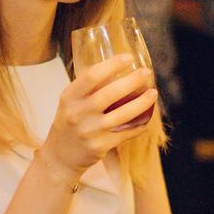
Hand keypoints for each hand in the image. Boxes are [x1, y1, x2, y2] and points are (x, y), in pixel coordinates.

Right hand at [41, 55, 157, 175]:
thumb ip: (88, 89)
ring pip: (122, 115)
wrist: (60, 156)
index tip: (128, 57)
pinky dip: (139, 125)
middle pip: (110, 93)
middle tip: (146, 72)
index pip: (92, 76)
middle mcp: (78, 113)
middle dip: (132, 81)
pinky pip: (125, 134)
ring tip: (153, 93)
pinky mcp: (99, 147)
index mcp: (69, 97)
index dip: (112, 65)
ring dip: (142, 103)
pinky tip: (147, 118)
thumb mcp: (70, 102)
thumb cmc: (69, 123)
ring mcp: (89, 131)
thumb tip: (117, 69)